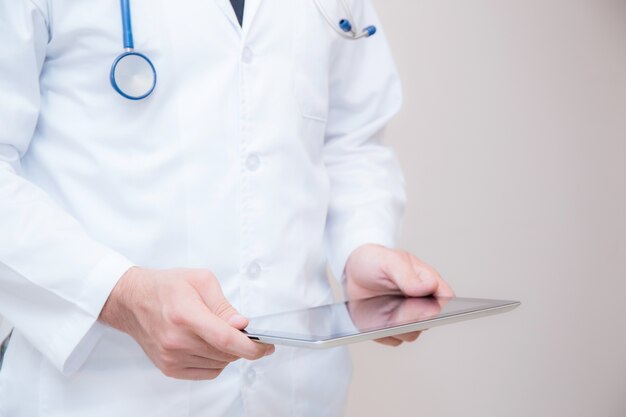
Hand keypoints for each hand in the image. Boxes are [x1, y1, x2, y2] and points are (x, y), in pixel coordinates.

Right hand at [100, 267, 273, 379]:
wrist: (133, 300)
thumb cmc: (166, 287)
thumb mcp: (201, 281)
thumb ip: (224, 305)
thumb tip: (241, 325)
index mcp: (185, 315)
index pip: (225, 339)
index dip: (251, 347)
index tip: (266, 346)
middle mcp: (176, 340)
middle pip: (225, 353)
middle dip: (242, 344)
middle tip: (243, 330)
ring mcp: (171, 357)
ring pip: (219, 364)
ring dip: (228, 352)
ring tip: (218, 331)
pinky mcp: (169, 368)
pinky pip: (207, 372)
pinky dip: (216, 362)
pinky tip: (210, 345)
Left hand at [344, 244, 454, 345]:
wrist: (351, 272)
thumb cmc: (375, 262)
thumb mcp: (389, 260)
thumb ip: (407, 274)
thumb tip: (428, 287)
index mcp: (427, 283)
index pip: (447, 297)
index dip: (445, 305)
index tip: (432, 307)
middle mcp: (420, 303)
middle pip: (430, 320)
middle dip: (417, 318)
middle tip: (405, 312)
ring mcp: (406, 318)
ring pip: (412, 334)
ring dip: (400, 328)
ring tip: (387, 319)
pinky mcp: (390, 330)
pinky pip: (392, 340)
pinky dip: (384, 334)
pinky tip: (375, 325)